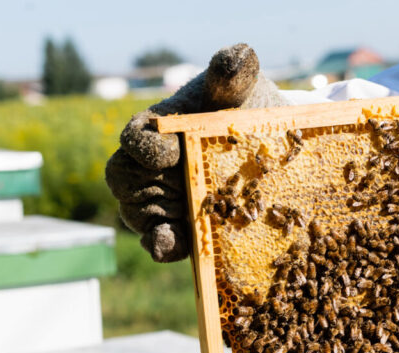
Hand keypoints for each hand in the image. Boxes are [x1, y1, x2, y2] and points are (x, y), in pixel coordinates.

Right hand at [105, 44, 286, 261]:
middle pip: (126, 183)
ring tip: (168, 234)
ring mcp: (165, 199)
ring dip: (153, 224)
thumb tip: (237, 56)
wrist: (271, 145)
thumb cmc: (245, 109)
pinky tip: (171, 250)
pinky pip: (163, 240)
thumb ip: (232, 75)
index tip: (168, 153)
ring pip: (141, 215)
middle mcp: (150, 167)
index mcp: (155, 128)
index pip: (135, 138)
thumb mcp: (241, 91)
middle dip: (141, 191)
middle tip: (167, 196)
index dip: (146, 147)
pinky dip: (164, 246)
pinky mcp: (184, 227)